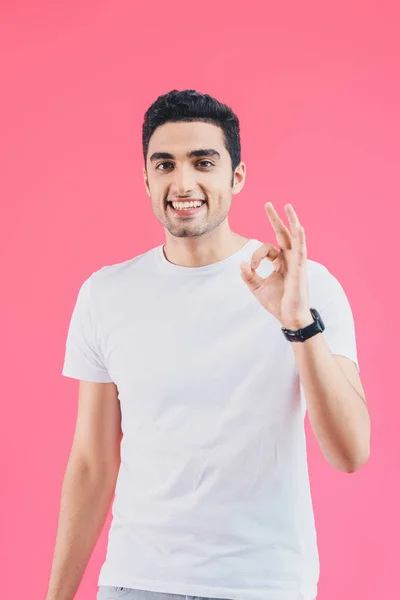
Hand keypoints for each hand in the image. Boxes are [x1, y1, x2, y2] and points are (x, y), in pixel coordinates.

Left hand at [240, 202, 312, 329]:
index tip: (251, 267)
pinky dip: (300, 237)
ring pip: (294, 237)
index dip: (256, 256)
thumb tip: (241, 263)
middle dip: (275, 219)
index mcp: (281, 263)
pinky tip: (299, 226)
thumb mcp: (257, 288)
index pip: (267, 249)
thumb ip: (249, 276)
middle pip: (283, 234)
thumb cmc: (277, 303)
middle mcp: (290, 259)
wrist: (289, 317)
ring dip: (291, 220)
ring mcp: (296, 262)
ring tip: (287, 206)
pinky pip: (301, 249)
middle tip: (268, 204)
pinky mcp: (300, 268)